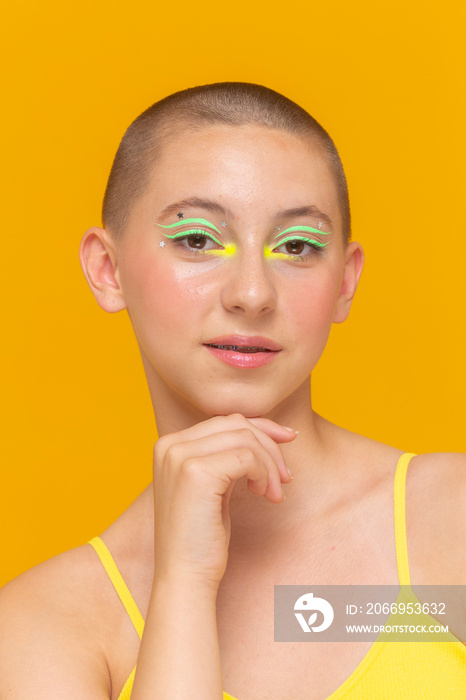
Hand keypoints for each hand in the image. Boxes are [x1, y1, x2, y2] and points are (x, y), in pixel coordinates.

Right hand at [152, 414, 295, 587]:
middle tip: (285, 479)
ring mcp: (179, 456)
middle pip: (236, 424)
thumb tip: (266, 430)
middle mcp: (169, 445)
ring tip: (274, 494)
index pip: (224, 420)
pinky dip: (263, 474)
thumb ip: (227, 456)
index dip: (261, 427)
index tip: (288, 438)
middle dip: (269, 447)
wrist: (184, 578)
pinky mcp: (195, 472)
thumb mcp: (214, 486)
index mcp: (169, 445)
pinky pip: (246, 457)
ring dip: (269, 464)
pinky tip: (264, 495)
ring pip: (245, 438)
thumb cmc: (202, 538)